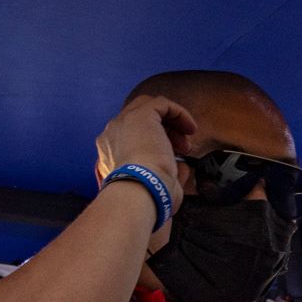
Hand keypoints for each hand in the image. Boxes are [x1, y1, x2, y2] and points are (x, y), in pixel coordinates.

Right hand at [95, 95, 195, 217]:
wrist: (138, 192)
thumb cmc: (147, 198)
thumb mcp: (154, 187)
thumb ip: (166, 173)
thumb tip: (183, 167)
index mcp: (110, 153)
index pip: (133, 137)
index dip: (156, 143)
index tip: (174, 157)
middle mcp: (111, 135)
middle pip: (140, 121)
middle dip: (164, 132)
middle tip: (182, 150)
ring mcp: (123, 123)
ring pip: (149, 109)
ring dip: (172, 124)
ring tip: (186, 145)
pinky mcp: (140, 116)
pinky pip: (161, 103)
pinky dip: (179, 112)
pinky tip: (190, 128)